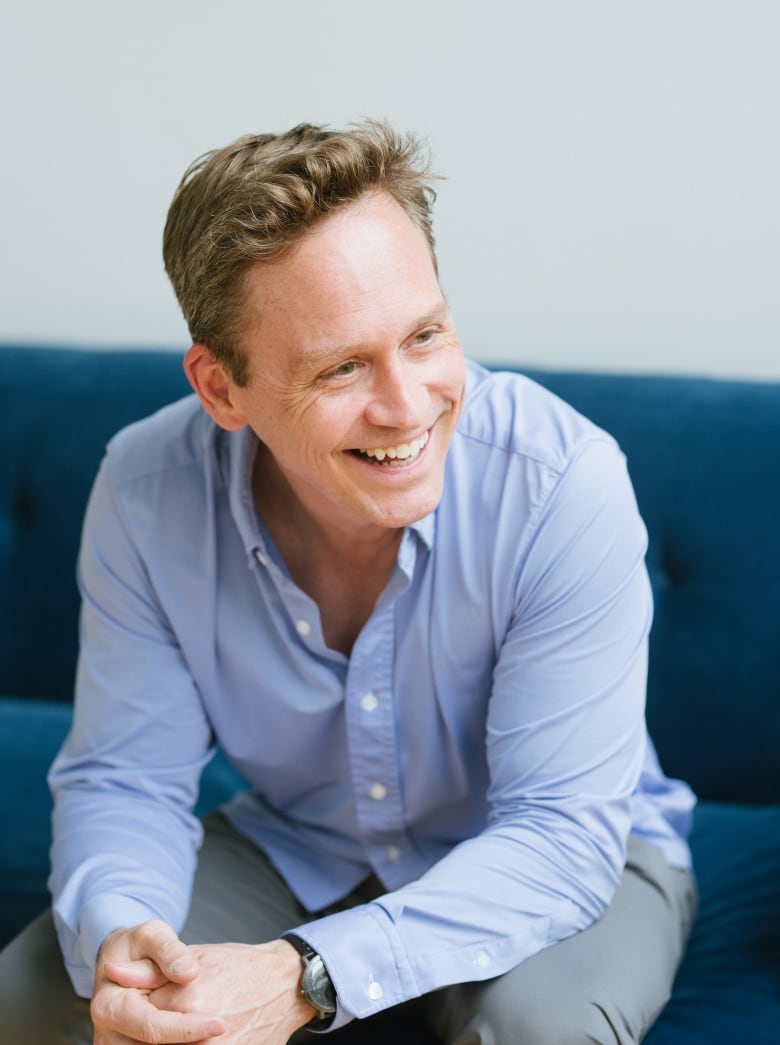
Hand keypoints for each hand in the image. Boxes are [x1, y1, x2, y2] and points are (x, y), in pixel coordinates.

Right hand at [91, 920, 225, 1043]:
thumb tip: (188, 972)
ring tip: (213, 1029)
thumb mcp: (152, 935)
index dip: (187, 1028)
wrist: (119, 960)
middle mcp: (108, 1035)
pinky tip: (201, 1033)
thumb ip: (170, 951)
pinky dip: (181, 1043)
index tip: (219, 1024)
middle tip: (222, 1027)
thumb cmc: (138, 945)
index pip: (153, 1026)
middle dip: (191, 1042)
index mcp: (109, 1006)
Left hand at [146, 939, 315, 1043]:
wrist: (284, 985)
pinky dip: (187, 1044)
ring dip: (168, 1039)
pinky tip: (192, 1036)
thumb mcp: (197, 958)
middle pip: (152, 1039)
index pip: (141, 1014)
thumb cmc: (241, 967)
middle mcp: (199, 1031)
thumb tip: (114, 974)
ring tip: (182, 1025)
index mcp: (186, 999)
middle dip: (154, 1030)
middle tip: (169, 1014)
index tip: (148, 1003)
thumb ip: (151, 971)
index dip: (140, 1008)